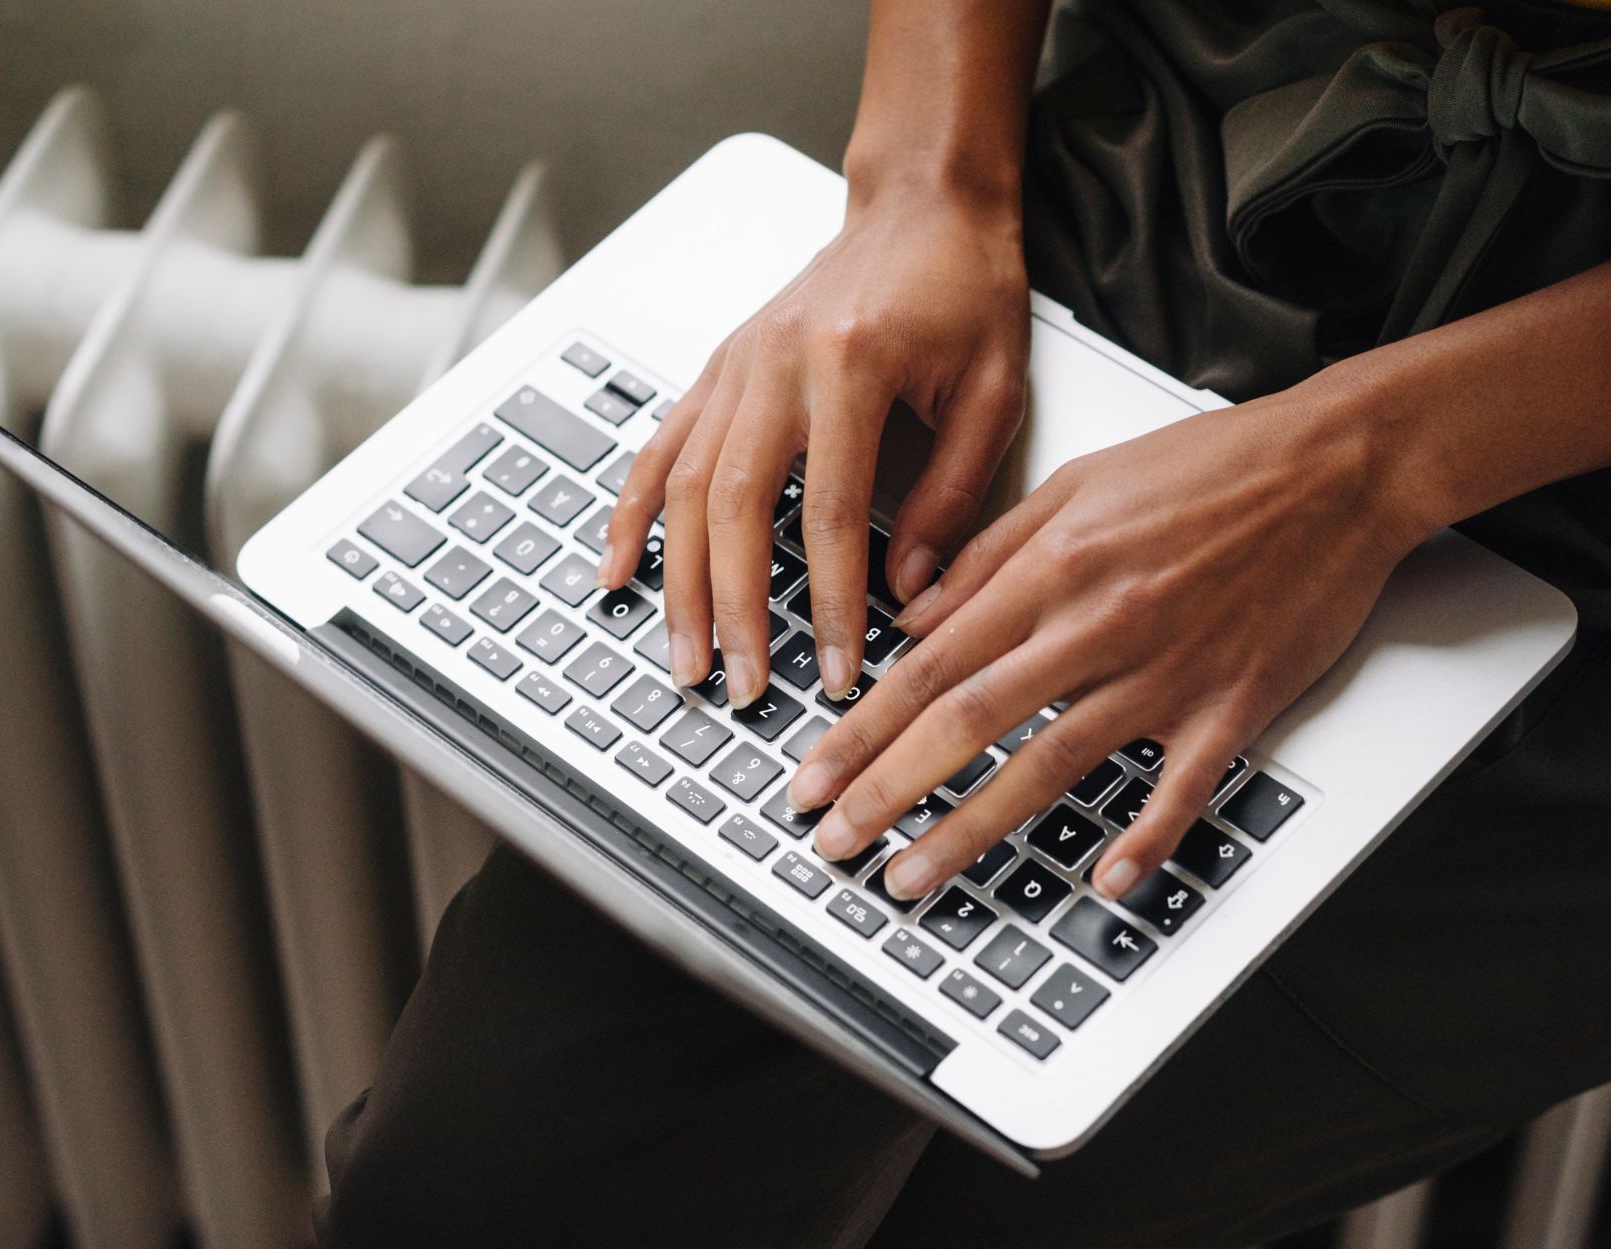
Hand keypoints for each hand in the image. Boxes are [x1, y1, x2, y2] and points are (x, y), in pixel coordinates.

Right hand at [595, 181, 1029, 705]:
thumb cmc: (963, 284)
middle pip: (734, 509)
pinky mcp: (717, 370)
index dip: (832, 603)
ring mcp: (735, 366)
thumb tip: (910, 591)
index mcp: (850, 364)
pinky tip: (618, 572)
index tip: (840, 669)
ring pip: (683, 488)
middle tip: (743, 686)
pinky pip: (657, 450)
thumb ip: (952, 494)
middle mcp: (776, 364)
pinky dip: (632, 517)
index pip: (832, 514)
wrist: (921, 200)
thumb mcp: (993, 390)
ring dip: (677, 583)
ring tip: (685, 658)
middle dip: (733, 610)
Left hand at [787, 381, 1432, 902]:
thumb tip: (913, 618)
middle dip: (887, 792)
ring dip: (972, 830)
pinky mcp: (1232, 704)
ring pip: (1048, 764)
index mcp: (1051, 568)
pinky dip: (1145, 838)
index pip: (930, 664)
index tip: (815, 775)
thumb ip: (988, 553)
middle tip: (833, 843)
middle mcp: (1096, 624)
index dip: (862, 730)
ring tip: (913, 877)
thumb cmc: (1215, 466)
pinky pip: (1180, 786)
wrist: (1340, 466)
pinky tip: (1105, 881)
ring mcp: (1164, 671)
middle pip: (968, 723)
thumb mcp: (1077, 483)